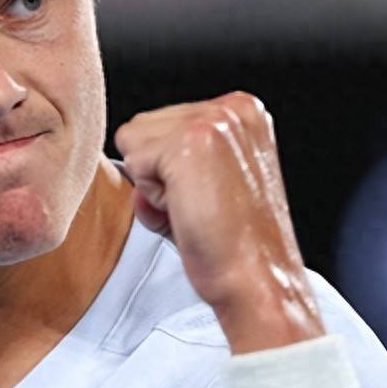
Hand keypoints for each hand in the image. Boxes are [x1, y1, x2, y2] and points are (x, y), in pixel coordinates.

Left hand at [113, 92, 323, 353]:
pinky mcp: (190, 141)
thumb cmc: (236, 245)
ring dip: (154, 186)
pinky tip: (188, 213)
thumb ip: (174, 159)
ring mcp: (212, 120)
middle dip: (159, 175)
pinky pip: (133, 164)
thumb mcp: (212, 183)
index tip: (209, 197)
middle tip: (202, 208)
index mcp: (243, 111)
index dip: (171, 170)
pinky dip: (152, 199)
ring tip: (196, 210)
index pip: (162, 124)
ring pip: (133, 143)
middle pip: (142, 128)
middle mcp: (232, 107)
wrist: (258, 280)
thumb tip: (129, 157)